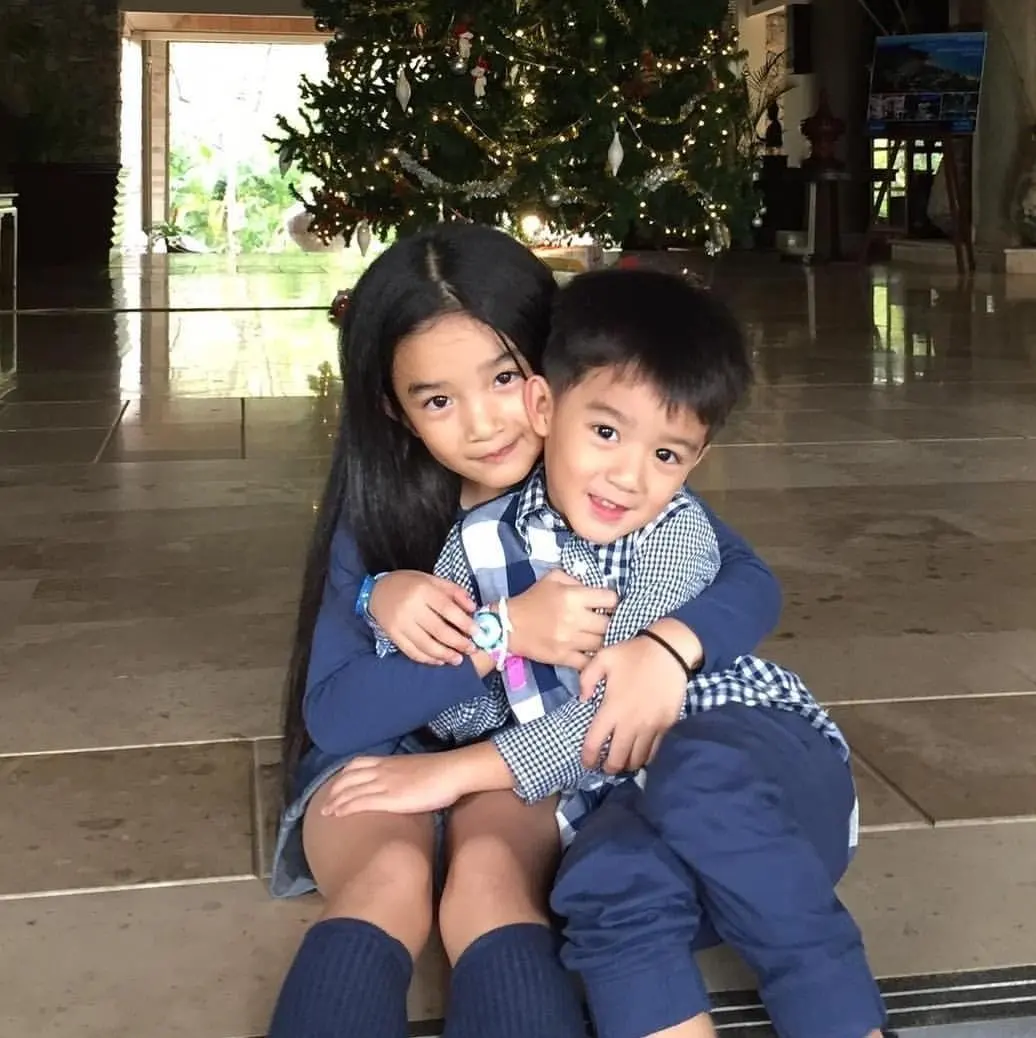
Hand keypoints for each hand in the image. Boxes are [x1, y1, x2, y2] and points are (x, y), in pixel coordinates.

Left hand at [321, 752, 469, 816]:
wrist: (452, 772)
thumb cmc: (442, 772)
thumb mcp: (418, 769)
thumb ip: (406, 775)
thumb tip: (405, 784)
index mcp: (390, 762)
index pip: (358, 764)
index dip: (343, 775)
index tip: (336, 785)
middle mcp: (383, 770)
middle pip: (349, 777)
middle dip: (334, 790)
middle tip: (325, 802)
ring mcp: (385, 783)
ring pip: (351, 790)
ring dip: (335, 800)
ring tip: (326, 812)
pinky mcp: (390, 798)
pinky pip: (361, 802)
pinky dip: (346, 807)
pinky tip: (338, 814)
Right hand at [368, 571, 476, 665]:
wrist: (378, 591)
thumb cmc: (410, 584)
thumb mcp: (432, 580)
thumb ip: (454, 591)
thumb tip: (473, 608)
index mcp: (423, 590)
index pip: (447, 609)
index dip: (464, 622)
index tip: (477, 632)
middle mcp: (411, 607)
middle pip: (438, 630)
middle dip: (458, 642)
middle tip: (471, 649)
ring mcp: (400, 623)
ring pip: (426, 644)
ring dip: (444, 655)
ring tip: (458, 659)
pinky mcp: (393, 635)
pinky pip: (411, 651)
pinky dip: (427, 659)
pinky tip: (439, 661)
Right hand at [508, 570, 616, 670]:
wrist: (508, 625)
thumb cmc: (533, 599)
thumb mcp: (553, 578)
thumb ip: (577, 579)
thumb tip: (598, 587)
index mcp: (573, 596)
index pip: (610, 599)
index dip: (613, 601)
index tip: (609, 604)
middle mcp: (574, 619)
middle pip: (610, 623)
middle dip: (612, 621)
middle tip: (608, 621)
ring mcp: (570, 640)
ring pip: (602, 643)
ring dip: (605, 640)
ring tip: (601, 636)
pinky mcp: (563, 657)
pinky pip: (589, 661)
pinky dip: (594, 657)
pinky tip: (592, 652)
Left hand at [579, 635, 687, 773]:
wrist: (669, 652)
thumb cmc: (633, 654)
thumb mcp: (603, 658)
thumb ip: (586, 678)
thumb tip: (582, 699)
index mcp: (611, 709)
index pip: (595, 743)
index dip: (588, 758)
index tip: (587, 763)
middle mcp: (630, 723)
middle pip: (617, 759)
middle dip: (609, 768)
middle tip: (605, 767)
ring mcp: (650, 727)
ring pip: (637, 760)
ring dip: (627, 765)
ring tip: (623, 762)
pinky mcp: (666, 726)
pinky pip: (654, 751)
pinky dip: (645, 758)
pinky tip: (640, 754)